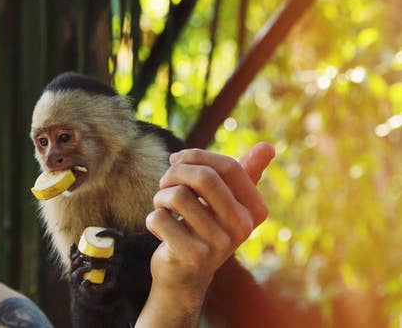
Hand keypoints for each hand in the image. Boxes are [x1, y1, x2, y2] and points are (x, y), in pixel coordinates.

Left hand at [145, 142, 274, 305]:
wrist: (185, 275)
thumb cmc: (203, 227)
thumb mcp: (225, 201)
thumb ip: (244, 173)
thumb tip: (268, 146)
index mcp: (254, 211)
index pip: (228, 167)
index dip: (196, 156)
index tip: (176, 160)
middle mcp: (241, 228)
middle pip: (204, 178)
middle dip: (175, 173)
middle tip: (164, 182)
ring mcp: (218, 244)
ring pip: (177, 196)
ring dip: (160, 197)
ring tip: (162, 206)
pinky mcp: (192, 256)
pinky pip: (159, 218)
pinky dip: (152, 218)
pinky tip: (160, 229)